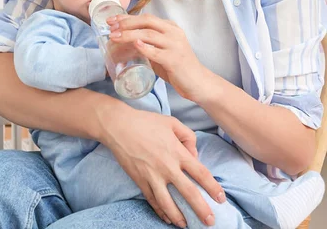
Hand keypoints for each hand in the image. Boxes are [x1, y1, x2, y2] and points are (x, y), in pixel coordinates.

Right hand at [100, 106, 224, 226]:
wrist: (119, 126)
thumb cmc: (146, 122)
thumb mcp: (172, 122)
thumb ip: (188, 136)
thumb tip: (194, 155)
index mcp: (177, 152)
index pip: (200, 173)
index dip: (213, 187)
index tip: (221, 198)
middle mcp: (167, 167)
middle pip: (189, 193)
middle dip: (202, 209)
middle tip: (210, 221)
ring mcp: (153, 176)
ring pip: (169, 204)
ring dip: (180, 217)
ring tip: (187, 225)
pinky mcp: (140, 181)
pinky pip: (153, 201)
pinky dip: (161, 212)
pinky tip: (168, 218)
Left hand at [108, 13, 207, 100]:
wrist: (198, 82)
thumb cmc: (177, 66)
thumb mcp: (163, 50)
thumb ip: (148, 44)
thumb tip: (124, 42)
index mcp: (171, 28)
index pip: (147, 18)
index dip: (128, 18)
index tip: (112, 21)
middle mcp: (174, 33)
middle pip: (147, 22)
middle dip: (126, 23)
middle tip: (110, 27)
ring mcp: (175, 46)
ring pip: (149, 35)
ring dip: (129, 35)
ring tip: (114, 37)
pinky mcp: (175, 60)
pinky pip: (157, 52)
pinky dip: (145, 48)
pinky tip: (134, 45)